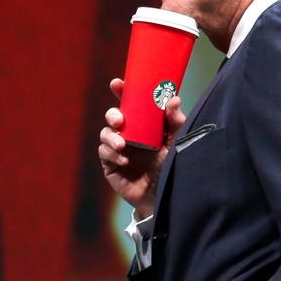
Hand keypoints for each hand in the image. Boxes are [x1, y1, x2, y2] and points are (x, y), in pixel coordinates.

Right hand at [98, 78, 185, 218]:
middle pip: (113, 116)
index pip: (130, 104)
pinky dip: (112, 153)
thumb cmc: (170, 167)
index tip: (117, 83)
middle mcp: (128, 133)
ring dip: (111, 137)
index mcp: (143, 124)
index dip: (121, 92)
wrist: (163, 196)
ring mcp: (118, 148)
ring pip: (105, 133)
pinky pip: (104, 152)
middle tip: (119, 120)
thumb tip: (173, 99)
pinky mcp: (110, 164)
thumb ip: (175, 122)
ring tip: (122, 145)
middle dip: (112, 114)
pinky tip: (124, 160)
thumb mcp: (175, 143)